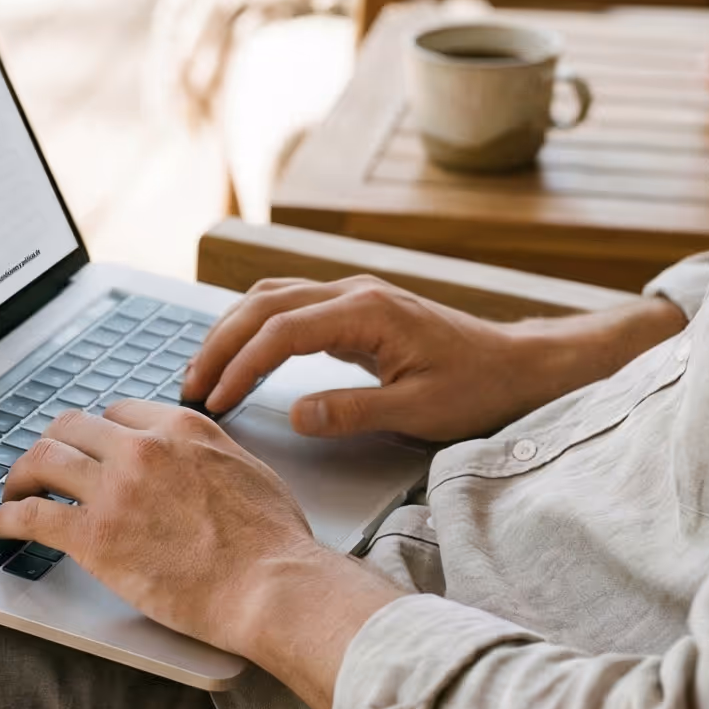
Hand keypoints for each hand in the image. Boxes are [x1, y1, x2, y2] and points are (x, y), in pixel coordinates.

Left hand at [0, 399, 401, 672]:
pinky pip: (31, 514)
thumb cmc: (273, 541)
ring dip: (21, 475)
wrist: (270, 583)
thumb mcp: (249, 470)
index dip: (101, 432)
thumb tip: (200, 462)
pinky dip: (7, 517)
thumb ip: (211, 456)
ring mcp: (114, 490)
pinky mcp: (94, 536)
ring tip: (15, 491)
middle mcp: (142, 448)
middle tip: (45, 466)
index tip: (93, 450)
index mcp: (182, 428)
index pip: (120, 411)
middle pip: (72, 427)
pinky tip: (2, 526)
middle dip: (54, 445)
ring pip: (43, 460)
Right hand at [183, 274, 687, 445]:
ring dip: (233, 331)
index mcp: (367, 312)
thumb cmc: (478, 388)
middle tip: (189, 388)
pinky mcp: (357, 310)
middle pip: (264, 304)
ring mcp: (355, 296)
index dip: (241, 366)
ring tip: (204, 374)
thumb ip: (353, 412)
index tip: (215, 401)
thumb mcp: (419, 412)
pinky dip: (256, 329)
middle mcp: (355, 293)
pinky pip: (291, 308)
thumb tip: (296, 416)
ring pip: (273, 299)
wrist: (519, 366)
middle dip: (220, 344)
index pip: (282, 330)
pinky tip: (241, 357)